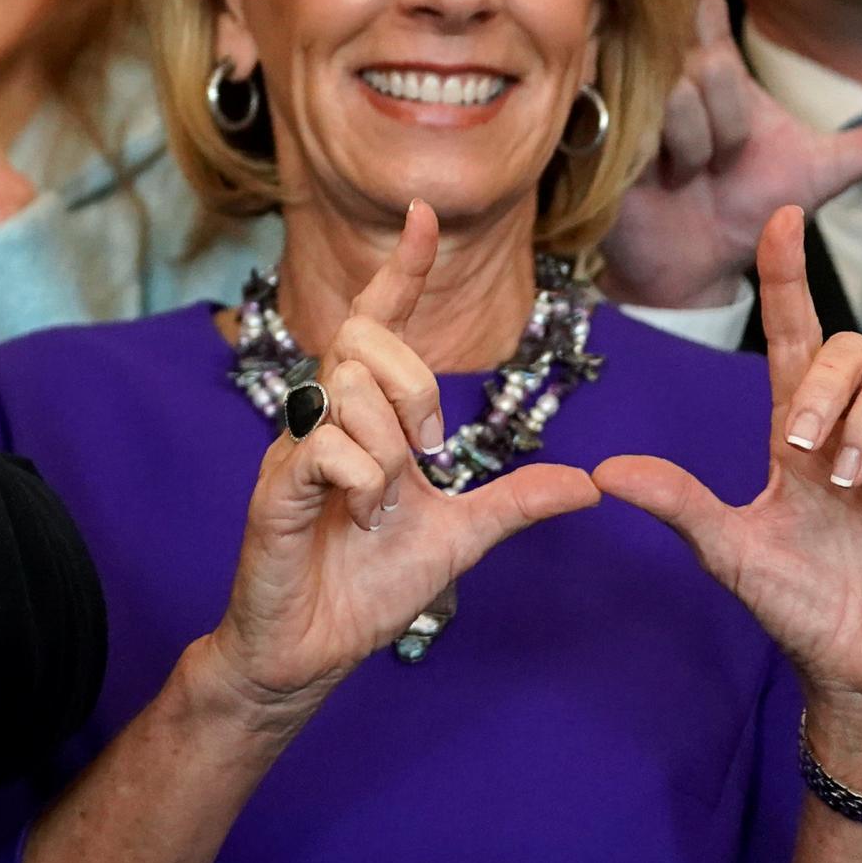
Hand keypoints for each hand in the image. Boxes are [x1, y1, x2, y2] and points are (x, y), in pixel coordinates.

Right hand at [204, 204, 600, 712]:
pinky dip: (363, 483)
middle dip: (413, 386)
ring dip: (388, 452)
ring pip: (347, 389)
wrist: (313, 648)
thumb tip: (588, 483)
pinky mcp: (273, 488)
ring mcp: (292, 448)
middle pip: (363, 337)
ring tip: (383, 506)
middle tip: (428, 452)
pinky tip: (361, 517)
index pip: (379, 320)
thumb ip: (515, 502)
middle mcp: (321, 417)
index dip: (402, 269)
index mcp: (364, 418)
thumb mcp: (461, 538)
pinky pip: (326, 446)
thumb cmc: (369, 583)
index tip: (426, 214)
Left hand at [597, 209, 861, 746]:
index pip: (799, 335)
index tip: (782, 218)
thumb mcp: (724, 546)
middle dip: (827, 388)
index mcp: (799, 428)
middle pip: (857, 347)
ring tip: (843, 481)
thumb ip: (676, 503)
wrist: (853, 666)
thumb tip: (604, 471)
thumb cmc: (793, 599)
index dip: (790, 276)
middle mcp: (855, 429)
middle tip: (801, 451)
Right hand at [600, 0, 861, 309]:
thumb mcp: (825, 170)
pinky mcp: (593, 122)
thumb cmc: (746, 209)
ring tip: (685, 174)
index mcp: (710, 59)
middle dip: (725, 120)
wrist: (692, 265)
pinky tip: (650, 175)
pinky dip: (657, 152)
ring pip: (680, 92)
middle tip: (719, 159)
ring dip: (695, 146)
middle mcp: (664, 65)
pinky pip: (641, 116)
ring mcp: (624, 90)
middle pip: (707, 59)